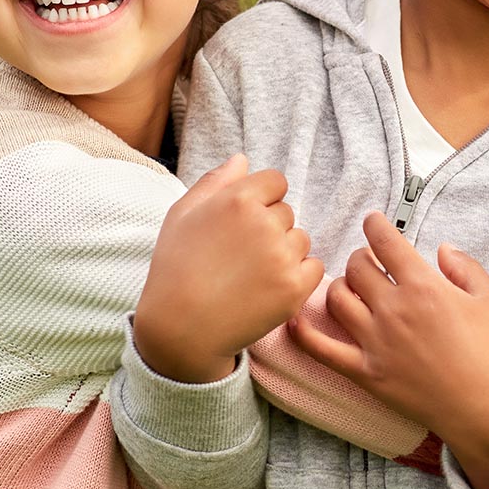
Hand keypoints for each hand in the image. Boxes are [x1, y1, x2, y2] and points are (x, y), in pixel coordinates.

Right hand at [134, 155, 323, 382]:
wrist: (181, 329)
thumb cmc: (175, 268)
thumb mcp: (182, 214)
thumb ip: (215, 182)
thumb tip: (243, 159)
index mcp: (238, 200)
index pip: (276, 181)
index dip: (261, 200)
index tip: (242, 224)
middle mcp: (264, 223)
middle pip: (287, 212)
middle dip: (269, 228)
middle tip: (239, 255)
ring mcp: (283, 257)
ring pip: (300, 240)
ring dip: (284, 252)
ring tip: (250, 274)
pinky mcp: (295, 289)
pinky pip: (313, 267)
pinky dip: (297, 277)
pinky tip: (268, 288)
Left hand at [288, 211, 488, 488]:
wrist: (488, 409)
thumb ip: (464, 266)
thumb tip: (441, 248)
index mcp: (424, 286)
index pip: (385, 241)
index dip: (375, 225)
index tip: (373, 222)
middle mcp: (394, 309)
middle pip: (356, 266)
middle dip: (361, 257)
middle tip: (370, 262)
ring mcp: (376, 342)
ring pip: (336, 298)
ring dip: (341, 286)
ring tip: (353, 289)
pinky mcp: (365, 372)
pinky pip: (322, 349)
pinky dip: (303, 333)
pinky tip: (295, 320)